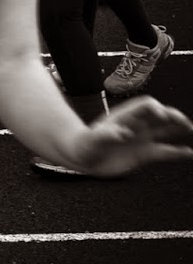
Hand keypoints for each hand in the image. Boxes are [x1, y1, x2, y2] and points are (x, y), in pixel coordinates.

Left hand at [60, 96, 192, 176]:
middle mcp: (136, 125)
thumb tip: (121, 133)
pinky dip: (177, 152)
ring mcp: (141, 138)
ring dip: (178, 128)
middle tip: (184, 123)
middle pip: (159, 114)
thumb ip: (106, 135)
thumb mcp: (92, 140)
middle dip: (172, 115)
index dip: (155, 108)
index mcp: (124, 116)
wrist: (83, 158)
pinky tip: (189, 153)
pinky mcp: (144, 153)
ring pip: (165, 130)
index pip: (145, 105)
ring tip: (191, 129)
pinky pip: (164, 151)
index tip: (161, 117)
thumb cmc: (85, 145)